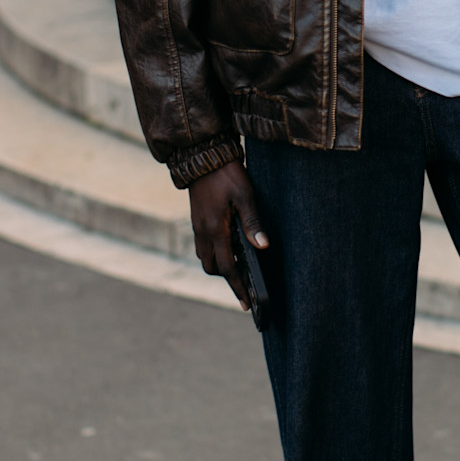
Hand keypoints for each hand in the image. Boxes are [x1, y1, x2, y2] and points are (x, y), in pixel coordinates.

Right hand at [186, 160, 267, 310]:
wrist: (202, 156)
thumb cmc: (226, 175)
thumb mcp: (245, 196)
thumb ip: (253, 223)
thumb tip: (262, 247)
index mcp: (215, 229)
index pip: (227, 267)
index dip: (238, 287)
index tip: (247, 303)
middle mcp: (203, 232)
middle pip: (213, 267)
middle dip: (228, 277)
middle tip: (246, 282)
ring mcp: (197, 226)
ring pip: (205, 257)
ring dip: (220, 265)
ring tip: (239, 265)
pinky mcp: (196, 220)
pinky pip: (203, 245)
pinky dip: (215, 252)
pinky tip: (229, 245)